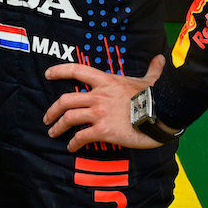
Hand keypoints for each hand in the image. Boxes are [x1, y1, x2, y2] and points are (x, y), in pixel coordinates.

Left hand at [43, 53, 167, 151]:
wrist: (161, 113)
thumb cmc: (155, 96)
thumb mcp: (150, 80)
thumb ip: (152, 70)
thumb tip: (160, 60)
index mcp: (106, 81)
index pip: (77, 70)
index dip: (59, 71)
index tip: (48, 74)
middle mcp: (98, 95)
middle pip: (66, 99)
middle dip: (53, 109)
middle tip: (47, 117)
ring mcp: (99, 113)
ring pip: (69, 118)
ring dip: (57, 126)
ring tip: (52, 133)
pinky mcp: (102, 130)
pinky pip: (81, 137)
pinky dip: (73, 143)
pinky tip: (72, 147)